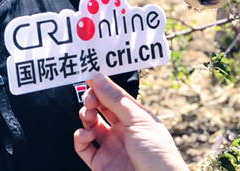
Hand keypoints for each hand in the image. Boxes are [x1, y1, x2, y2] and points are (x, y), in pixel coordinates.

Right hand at [73, 73, 188, 170]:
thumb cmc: (159, 155)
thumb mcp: (139, 121)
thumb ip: (116, 100)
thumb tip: (99, 77)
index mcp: (135, 117)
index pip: (115, 96)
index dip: (102, 85)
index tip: (90, 76)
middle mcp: (122, 130)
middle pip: (100, 108)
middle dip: (92, 100)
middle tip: (89, 99)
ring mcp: (111, 147)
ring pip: (90, 125)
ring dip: (85, 116)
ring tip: (89, 116)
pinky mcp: (100, 163)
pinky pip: (83, 147)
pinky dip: (80, 137)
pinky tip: (87, 134)